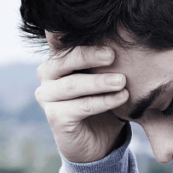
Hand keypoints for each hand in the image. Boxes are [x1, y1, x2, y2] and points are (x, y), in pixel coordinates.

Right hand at [35, 33, 128, 162]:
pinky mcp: (55, 118)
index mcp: (57, 59)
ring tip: (122, 81)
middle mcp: (46, 76)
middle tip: (113, 55)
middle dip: (89, 56)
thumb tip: (125, 31)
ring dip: (99, 82)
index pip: (62, 40)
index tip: (104, 32)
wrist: (100, 141)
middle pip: (64, 60)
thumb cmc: (104, 100)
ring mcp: (47, 97)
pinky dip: (102, 101)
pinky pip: (80, 106)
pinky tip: (121, 98)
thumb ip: (105, 58)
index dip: (79, 36)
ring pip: (73, 85)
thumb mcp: (105, 75)